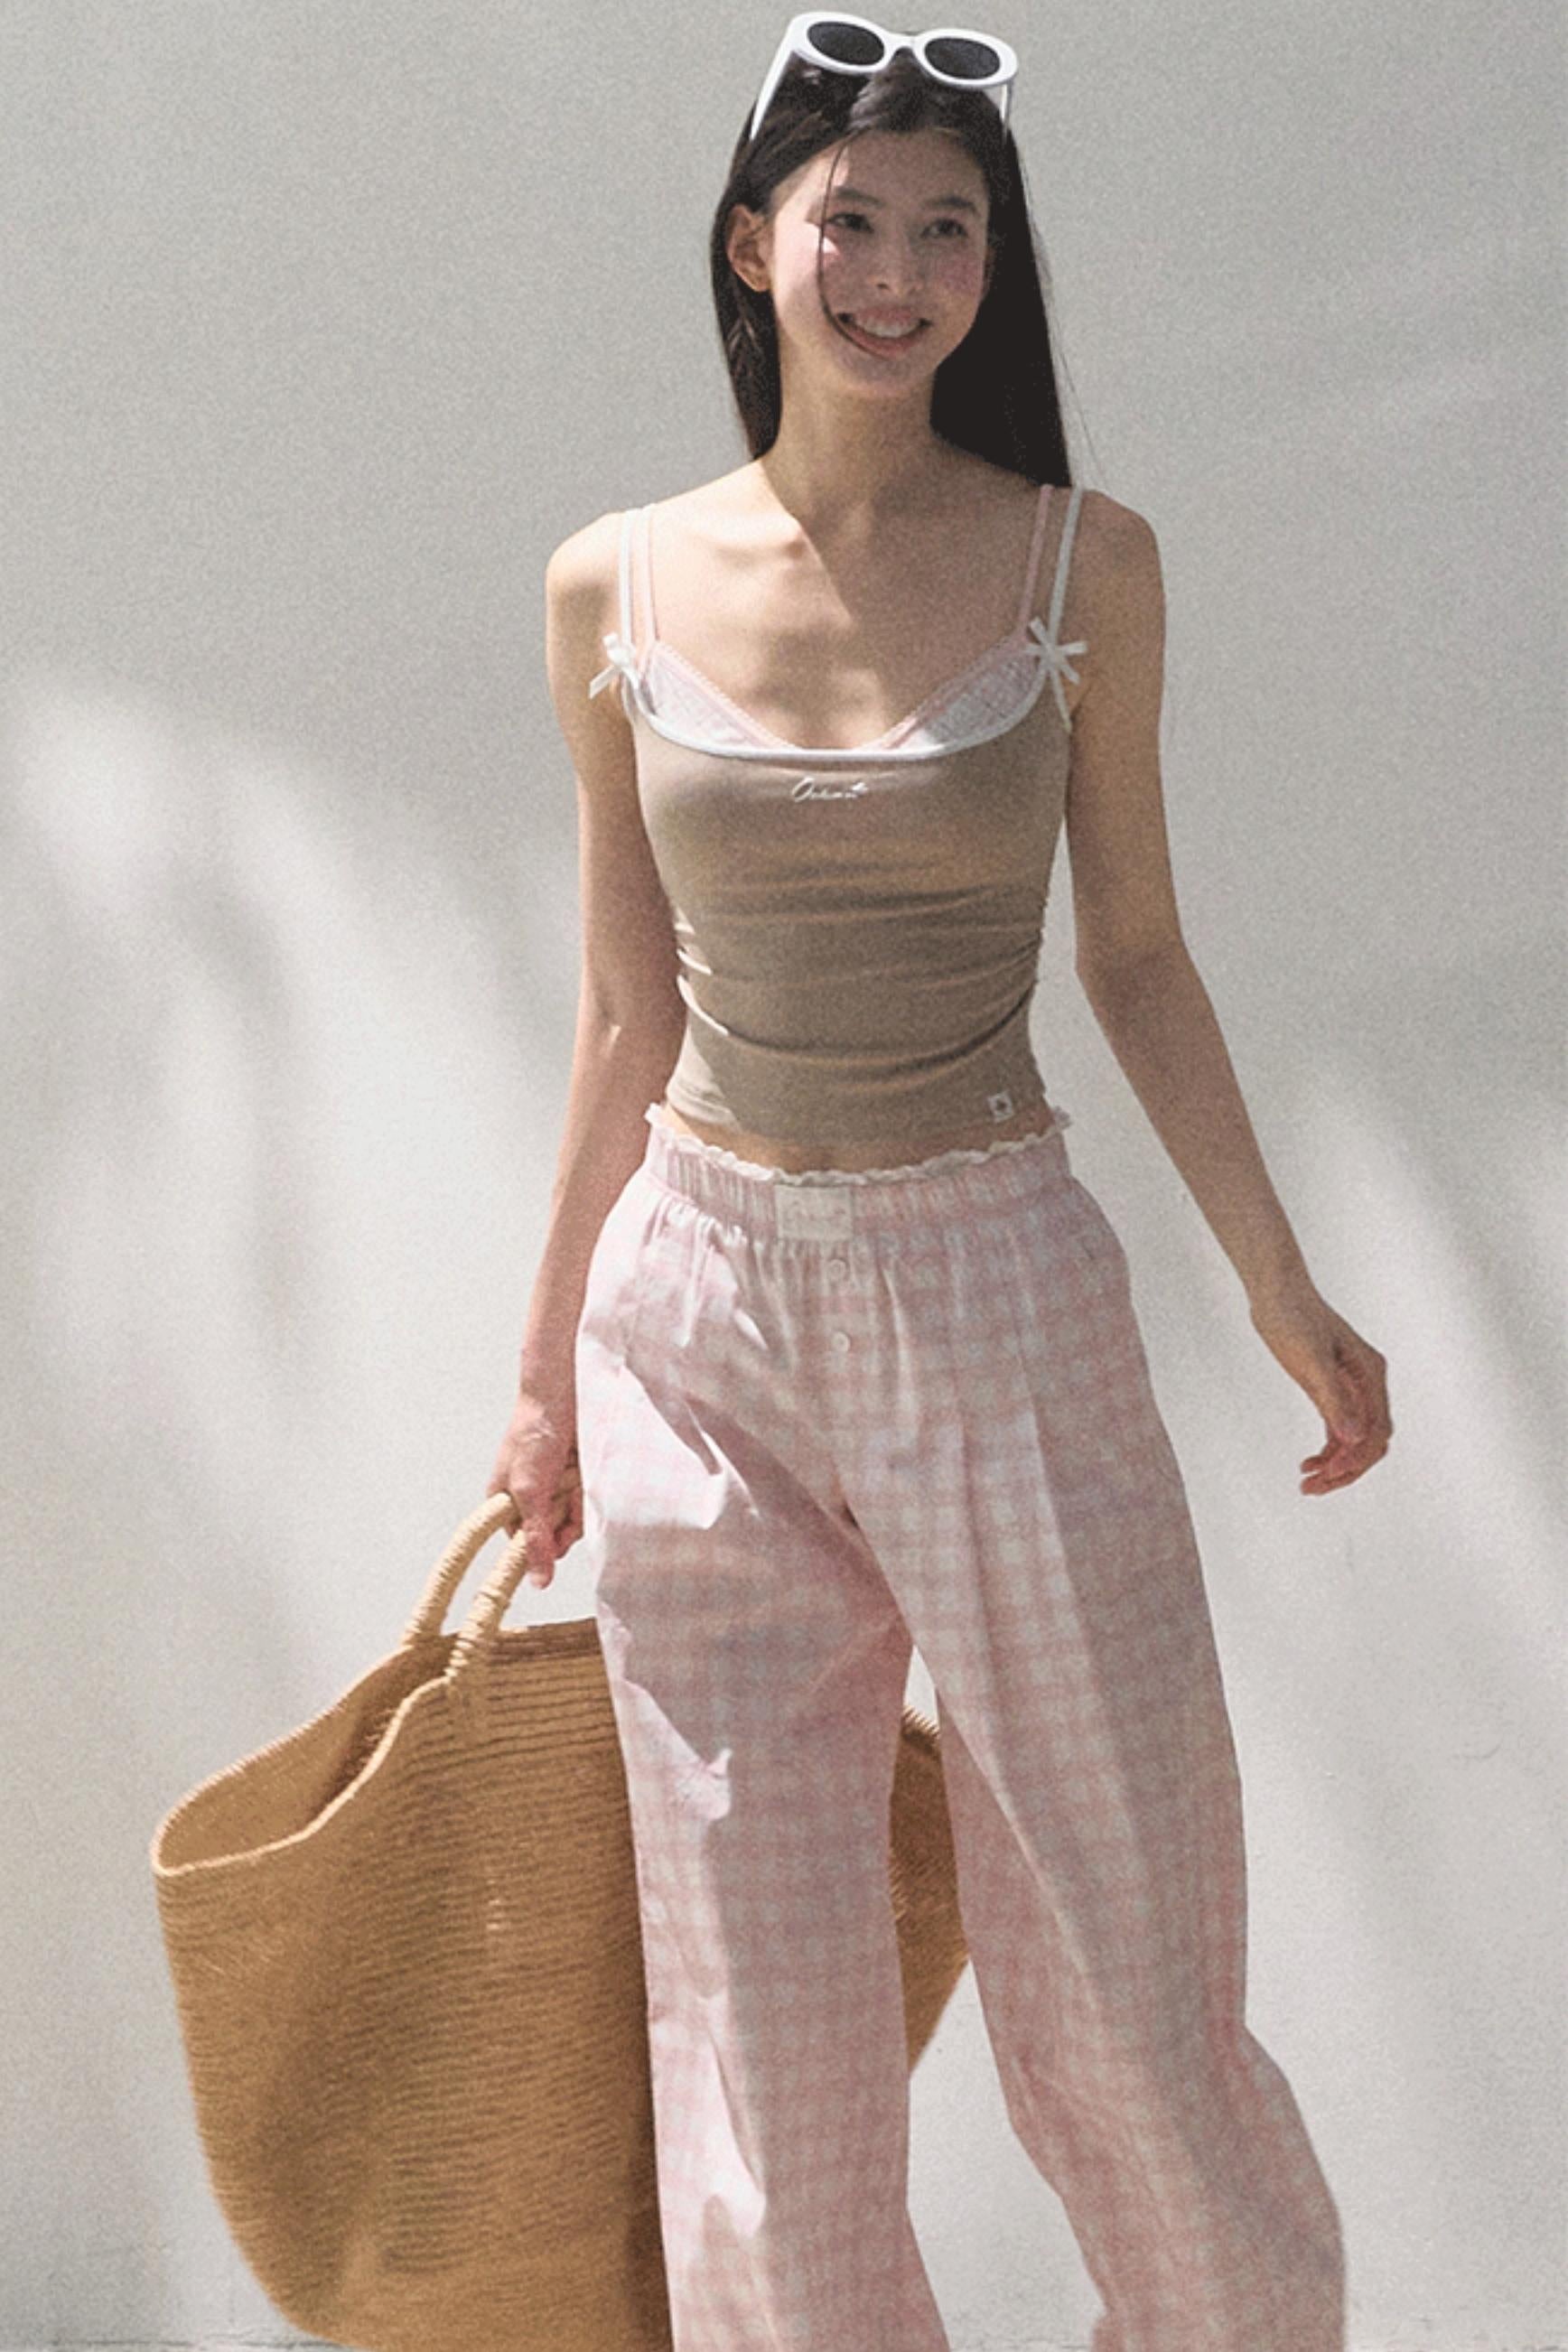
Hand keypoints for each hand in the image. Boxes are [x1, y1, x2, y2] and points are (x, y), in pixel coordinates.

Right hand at [485, 1390, 583, 1588]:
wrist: (564, 1393)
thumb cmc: (534, 1434)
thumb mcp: (530, 1490)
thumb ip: (536, 1537)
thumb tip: (538, 1582)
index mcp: (506, 1504)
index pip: (525, 1547)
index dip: (542, 1544)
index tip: (554, 1529)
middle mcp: (531, 1500)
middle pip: (555, 1536)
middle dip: (565, 1517)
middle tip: (562, 1488)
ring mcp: (557, 1490)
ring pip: (576, 1520)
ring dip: (579, 1500)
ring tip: (572, 1471)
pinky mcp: (579, 1480)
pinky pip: (590, 1502)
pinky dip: (590, 1489)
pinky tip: (585, 1470)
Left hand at [1247, 1276, 1390, 1493]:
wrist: (1276, 1290)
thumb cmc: (1292, 1318)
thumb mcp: (1310, 1361)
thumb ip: (1333, 1399)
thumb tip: (1354, 1440)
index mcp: (1371, 1376)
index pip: (1376, 1433)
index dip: (1355, 1460)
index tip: (1326, 1476)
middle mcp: (1368, 1383)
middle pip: (1370, 1441)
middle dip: (1346, 1469)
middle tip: (1312, 1487)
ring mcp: (1351, 1386)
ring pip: (1355, 1439)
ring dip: (1335, 1464)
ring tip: (1307, 1483)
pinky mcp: (1332, 1387)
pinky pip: (1339, 1429)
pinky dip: (1328, 1450)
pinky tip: (1308, 1463)